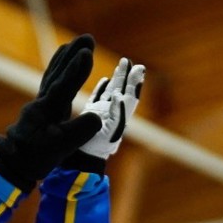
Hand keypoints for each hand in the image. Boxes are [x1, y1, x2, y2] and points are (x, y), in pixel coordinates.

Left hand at [0, 34, 102, 192]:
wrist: (10, 168)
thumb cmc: (34, 158)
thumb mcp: (60, 148)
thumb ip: (80, 131)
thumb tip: (98, 117)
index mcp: (46, 111)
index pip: (63, 86)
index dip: (75, 70)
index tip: (86, 52)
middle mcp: (41, 104)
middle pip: (58, 74)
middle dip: (72, 56)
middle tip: (87, 38)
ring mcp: (38, 107)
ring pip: (52, 77)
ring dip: (63, 61)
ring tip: (72, 46)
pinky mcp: (37, 113)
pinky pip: (49, 86)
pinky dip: (56, 74)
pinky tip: (60, 71)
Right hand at [70, 57, 144, 172]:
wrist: (83, 161)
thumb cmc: (96, 149)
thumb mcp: (109, 132)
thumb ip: (117, 113)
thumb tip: (118, 94)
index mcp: (120, 117)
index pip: (130, 96)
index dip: (135, 83)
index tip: (139, 69)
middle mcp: (112, 114)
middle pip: (122, 91)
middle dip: (126, 76)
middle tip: (128, 61)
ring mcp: (101, 114)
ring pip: (110, 92)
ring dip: (116, 79)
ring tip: (121, 65)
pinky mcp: (90, 116)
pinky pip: (97, 98)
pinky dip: (101, 89)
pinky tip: (104, 80)